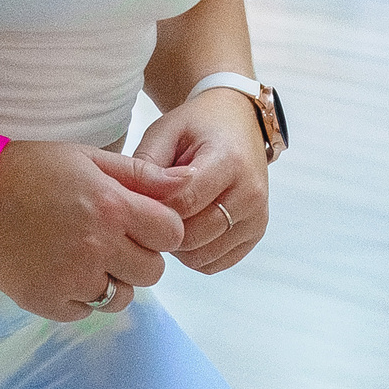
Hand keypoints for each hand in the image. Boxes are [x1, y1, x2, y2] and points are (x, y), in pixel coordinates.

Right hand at [0, 141, 188, 321]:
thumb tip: (188, 182)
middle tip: (113, 242)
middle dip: (140, 258)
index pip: (171, 234)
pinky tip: (62, 272)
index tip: (142, 224)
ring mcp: (70, 278)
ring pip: (120, 298)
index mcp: (112, 206)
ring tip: (86, 259)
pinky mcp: (45, 302)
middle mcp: (97, 246)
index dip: (161, 229)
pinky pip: (85, 312)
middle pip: (152, 272)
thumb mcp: (89, 158)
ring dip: (112, 281)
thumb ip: (141, 174)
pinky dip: (80, 297)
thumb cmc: (33, 168)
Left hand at [133, 87, 267, 274]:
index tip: (138, 198)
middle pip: (192, 237)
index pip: (183, 204)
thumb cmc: (199, 125)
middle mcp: (251, 193)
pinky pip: (213, 264)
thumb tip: (132, 206)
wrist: (239, 124)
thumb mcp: (165, 131)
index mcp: (230, 161)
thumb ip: (146, 167)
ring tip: (171, 216)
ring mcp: (256, 218)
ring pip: (200, 257)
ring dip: (177, 246)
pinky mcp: (255, 235)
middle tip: (150, 210)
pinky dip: (193, 254)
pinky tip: (188, 226)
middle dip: (162, 229)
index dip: (153, 207)